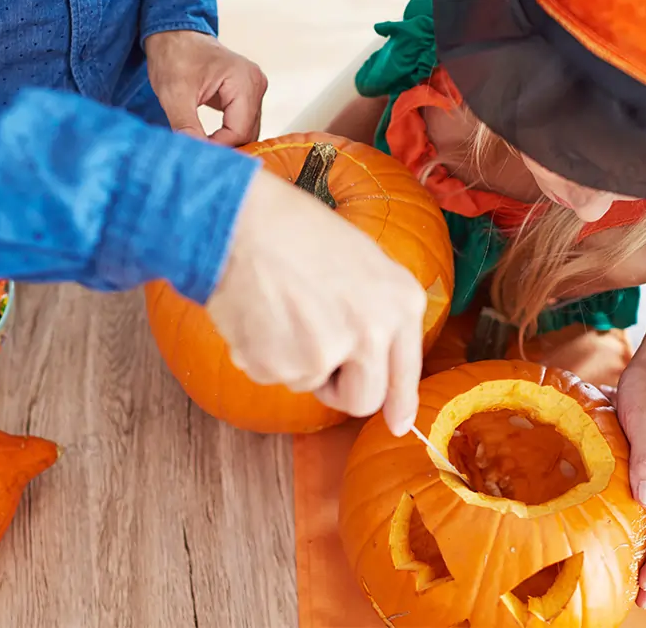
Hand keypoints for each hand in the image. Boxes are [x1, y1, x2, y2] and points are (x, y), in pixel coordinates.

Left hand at [146, 30, 266, 146]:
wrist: (174, 36)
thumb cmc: (175, 55)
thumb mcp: (174, 94)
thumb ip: (186, 127)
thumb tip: (196, 156)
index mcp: (244, 81)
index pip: (239, 131)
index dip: (219, 147)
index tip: (196, 154)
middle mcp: (256, 84)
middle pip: (247, 133)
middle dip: (223, 147)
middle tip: (199, 156)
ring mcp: (254, 89)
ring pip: (246, 131)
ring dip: (225, 143)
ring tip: (202, 148)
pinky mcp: (247, 95)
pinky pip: (242, 124)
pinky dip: (227, 135)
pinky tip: (210, 139)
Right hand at [205, 169, 425, 435]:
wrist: (240, 221)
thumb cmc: (298, 232)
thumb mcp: (365, 263)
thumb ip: (382, 314)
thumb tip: (387, 374)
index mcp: (400, 303)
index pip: (405, 373)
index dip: (400, 404)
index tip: (398, 425)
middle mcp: (372, 333)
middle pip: (362, 400)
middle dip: (340, 388)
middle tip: (317, 352)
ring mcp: (326, 353)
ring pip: (310, 385)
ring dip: (294, 359)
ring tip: (282, 307)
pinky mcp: (281, 365)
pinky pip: (273, 376)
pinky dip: (263, 353)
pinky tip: (260, 313)